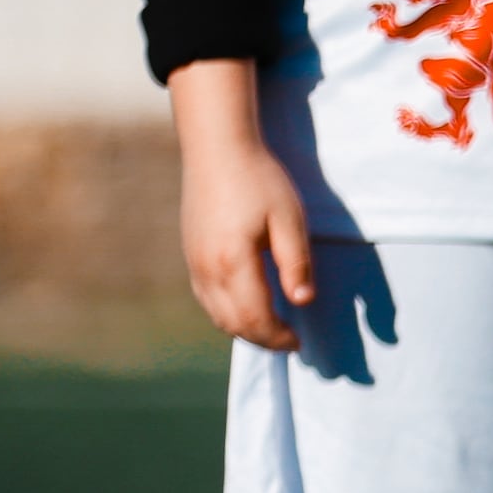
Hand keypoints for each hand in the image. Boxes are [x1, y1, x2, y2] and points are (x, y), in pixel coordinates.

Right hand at [168, 57, 313, 348]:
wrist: (217, 149)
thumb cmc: (259, 179)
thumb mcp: (289, 219)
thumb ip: (295, 263)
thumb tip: (302, 302)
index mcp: (232, 262)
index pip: (255, 318)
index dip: (278, 337)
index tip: (299, 343)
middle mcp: (205, 268)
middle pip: (232, 323)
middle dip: (262, 340)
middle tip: (290, 343)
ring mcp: (193, 262)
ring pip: (216, 314)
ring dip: (244, 329)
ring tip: (273, 330)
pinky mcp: (190, 254)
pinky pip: (206, 298)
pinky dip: (227, 313)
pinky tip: (248, 308)